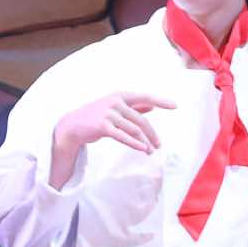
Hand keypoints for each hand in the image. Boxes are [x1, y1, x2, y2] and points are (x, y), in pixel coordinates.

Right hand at [55, 91, 176, 156]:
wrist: (73, 125)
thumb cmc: (96, 116)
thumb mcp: (116, 108)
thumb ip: (134, 107)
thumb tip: (152, 106)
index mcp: (120, 95)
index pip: (145, 97)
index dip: (160, 101)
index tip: (175, 106)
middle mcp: (115, 102)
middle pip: (141, 120)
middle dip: (152, 134)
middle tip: (159, 145)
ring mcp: (108, 114)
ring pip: (133, 130)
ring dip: (144, 142)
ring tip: (150, 151)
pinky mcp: (102, 127)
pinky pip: (123, 136)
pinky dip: (134, 143)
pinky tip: (143, 149)